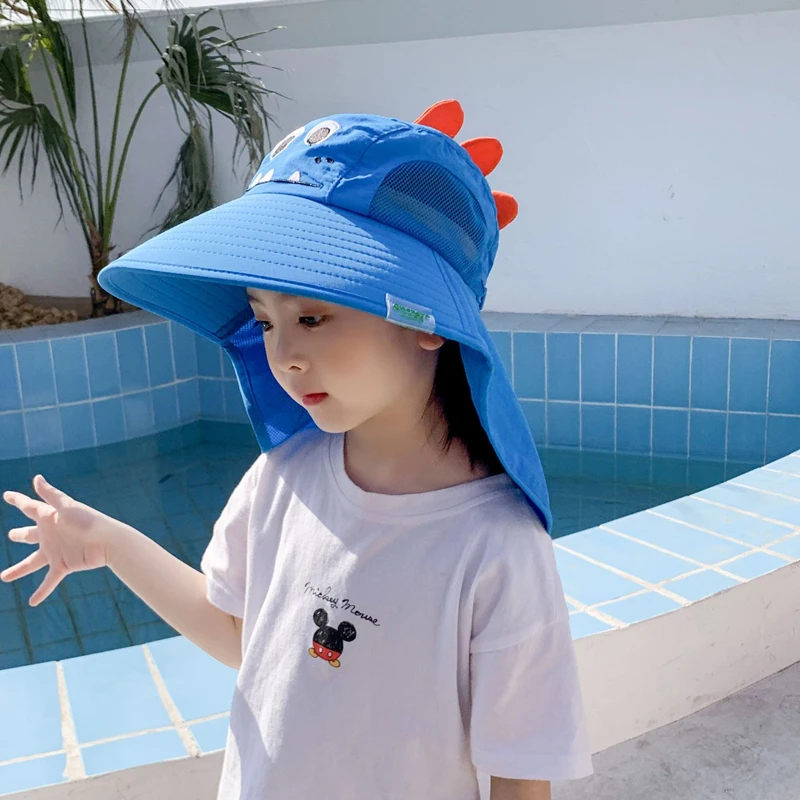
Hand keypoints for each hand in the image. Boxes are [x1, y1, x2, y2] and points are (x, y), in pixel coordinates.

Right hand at [1, 474, 124, 605]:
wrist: (109, 542)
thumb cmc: (90, 521)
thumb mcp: (67, 507)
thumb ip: (50, 495)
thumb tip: (36, 478)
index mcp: (51, 517)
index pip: (30, 507)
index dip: (18, 501)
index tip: (7, 495)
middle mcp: (50, 534)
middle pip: (30, 535)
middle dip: (20, 534)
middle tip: (11, 534)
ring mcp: (56, 551)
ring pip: (31, 562)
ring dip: (18, 570)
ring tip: (3, 577)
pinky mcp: (63, 565)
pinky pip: (49, 581)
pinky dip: (41, 591)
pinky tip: (32, 603)